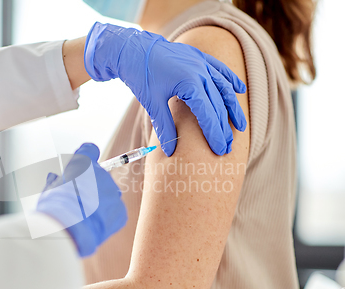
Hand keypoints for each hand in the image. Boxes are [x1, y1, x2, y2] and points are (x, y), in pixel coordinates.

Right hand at [36, 143, 126, 256]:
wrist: (70, 228)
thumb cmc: (55, 207)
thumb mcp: (49, 189)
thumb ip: (55, 181)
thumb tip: (53, 177)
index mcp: (83, 163)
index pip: (90, 150)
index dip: (86, 156)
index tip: (82, 166)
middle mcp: (102, 174)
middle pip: (99, 177)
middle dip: (91, 187)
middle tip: (78, 201)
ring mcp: (113, 192)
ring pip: (108, 196)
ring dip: (100, 203)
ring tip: (85, 217)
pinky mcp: (121, 211)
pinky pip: (115, 212)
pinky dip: (107, 218)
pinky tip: (93, 225)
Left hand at [84, 22, 246, 155]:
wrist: (133, 48)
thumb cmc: (141, 76)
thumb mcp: (152, 103)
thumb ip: (164, 127)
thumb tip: (171, 152)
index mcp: (190, 83)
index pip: (208, 114)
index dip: (215, 133)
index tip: (220, 150)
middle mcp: (200, 71)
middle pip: (218, 104)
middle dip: (224, 127)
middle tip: (228, 147)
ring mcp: (201, 62)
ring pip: (224, 88)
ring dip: (233, 108)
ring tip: (241, 126)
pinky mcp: (198, 56)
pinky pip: (220, 69)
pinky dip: (231, 80)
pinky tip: (240, 90)